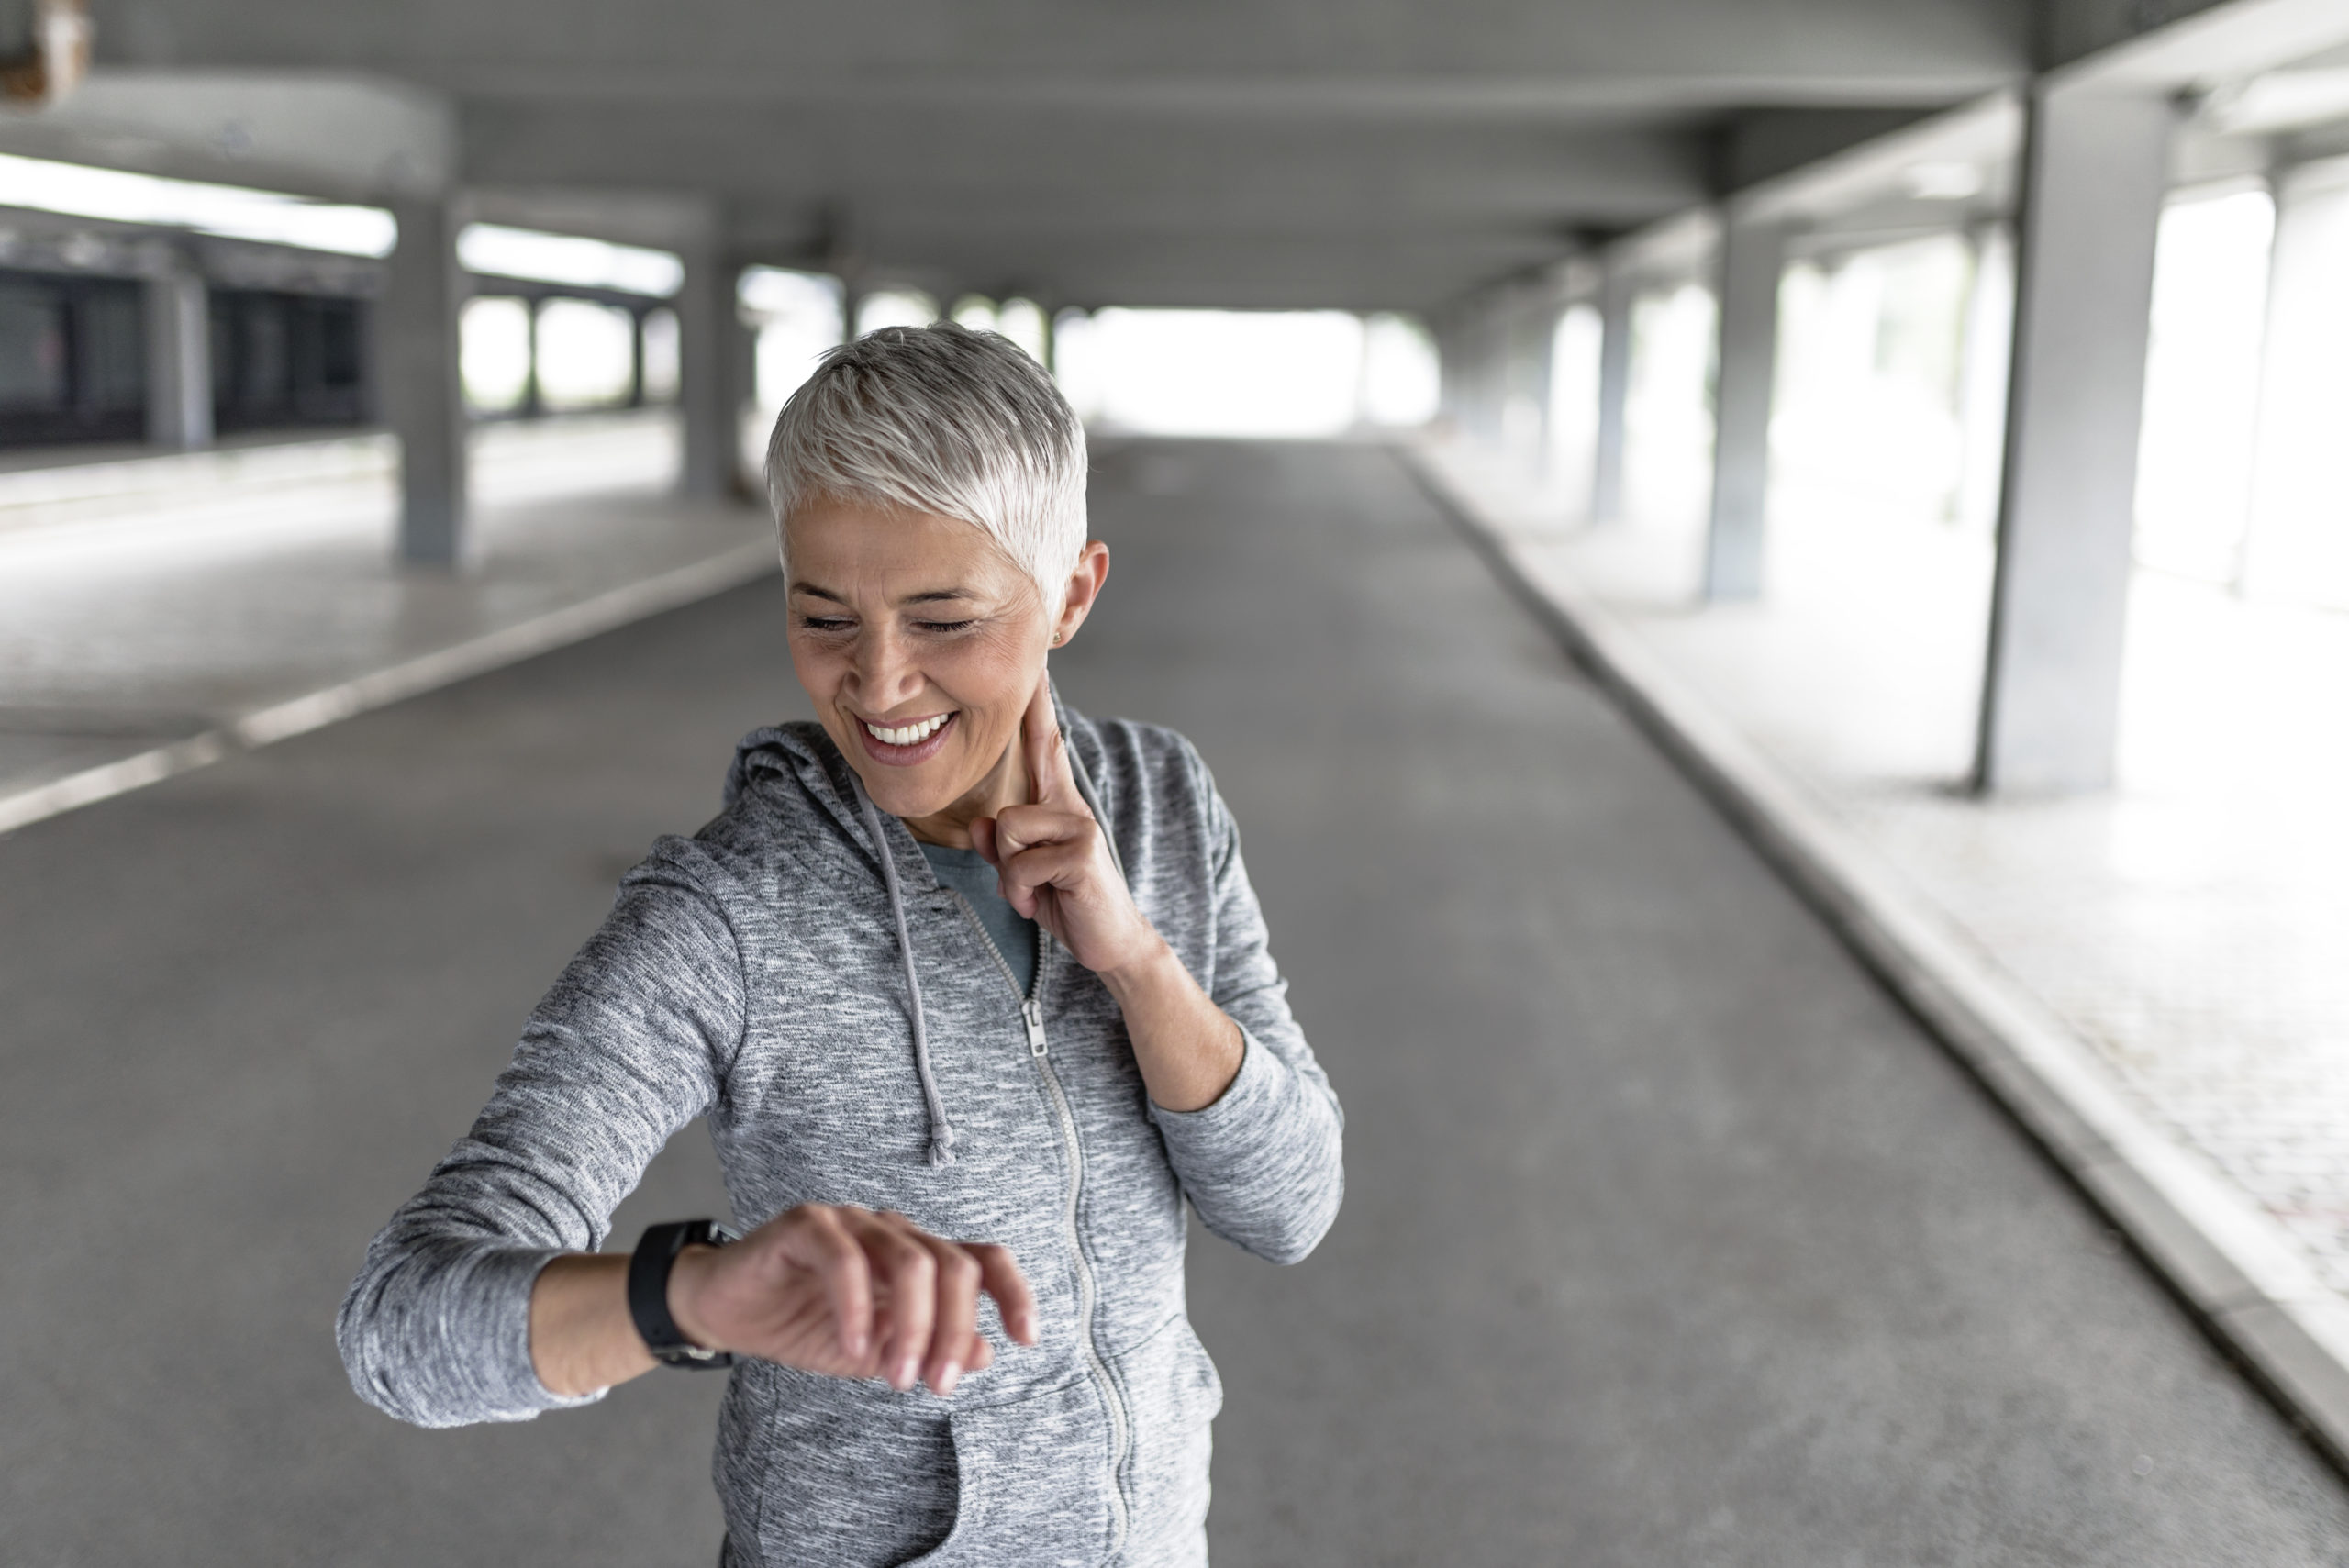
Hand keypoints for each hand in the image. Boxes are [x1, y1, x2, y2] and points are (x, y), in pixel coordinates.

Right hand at [666, 1203, 1035, 1396]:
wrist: (728, 1314)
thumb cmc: (804, 1325)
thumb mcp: (876, 1351)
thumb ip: (926, 1349)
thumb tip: (985, 1354)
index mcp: (917, 1256)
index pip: (982, 1258)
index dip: (1012, 1292)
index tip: (1027, 1338)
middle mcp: (892, 1231)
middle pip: (954, 1264)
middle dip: (955, 1329)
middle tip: (938, 1386)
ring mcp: (851, 1222)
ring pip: (910, 1260)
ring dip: (913, 1327)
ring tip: (897, 1378)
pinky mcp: (806, 1225)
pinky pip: (846, 1259)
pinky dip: (858, 1307)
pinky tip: (853, 1347)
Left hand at [970, 670, 1164, 979]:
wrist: (1112, 942)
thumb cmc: (1067, 901)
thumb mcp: (1024, 874)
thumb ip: (1001, 847)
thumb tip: (984, 826)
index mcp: (1058, 805)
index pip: (1047, 743)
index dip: (1040, 703)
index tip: (1037, 663)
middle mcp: (1071, 806)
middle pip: (1035, 762)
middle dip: (1029, 745)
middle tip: (1029, 764)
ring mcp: (1080, 826)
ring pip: (1008, 826)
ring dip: (1009, 871)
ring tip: (1031, 891)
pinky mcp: (1082, 853)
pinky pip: (1021, 863)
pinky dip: (1021, 891)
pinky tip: (1041, 903)